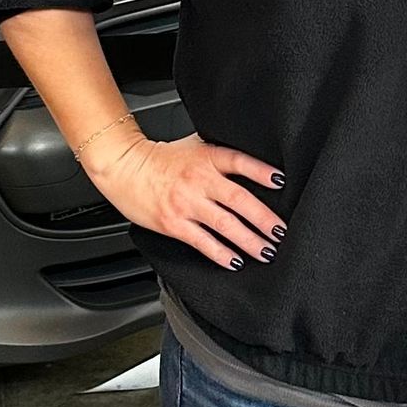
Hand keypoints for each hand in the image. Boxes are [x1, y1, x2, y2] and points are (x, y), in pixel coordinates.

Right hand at [84, 127, 286, 271]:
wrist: (125, 168)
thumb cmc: (161, 158)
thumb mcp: (195, 145)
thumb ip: (220, 155)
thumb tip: (251, 164)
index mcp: (207, 157)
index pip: (240, 162)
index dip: (261, 172)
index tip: (280, 182)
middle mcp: (200, 180)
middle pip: (239, 200)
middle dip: (263, 218)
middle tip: (280, 232)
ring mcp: (187, 204)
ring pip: (225, 224)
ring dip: (249, 240)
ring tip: (266, 251)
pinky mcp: (174, 224)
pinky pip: (203, 242)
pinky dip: (221, 253)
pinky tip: (235, 261)